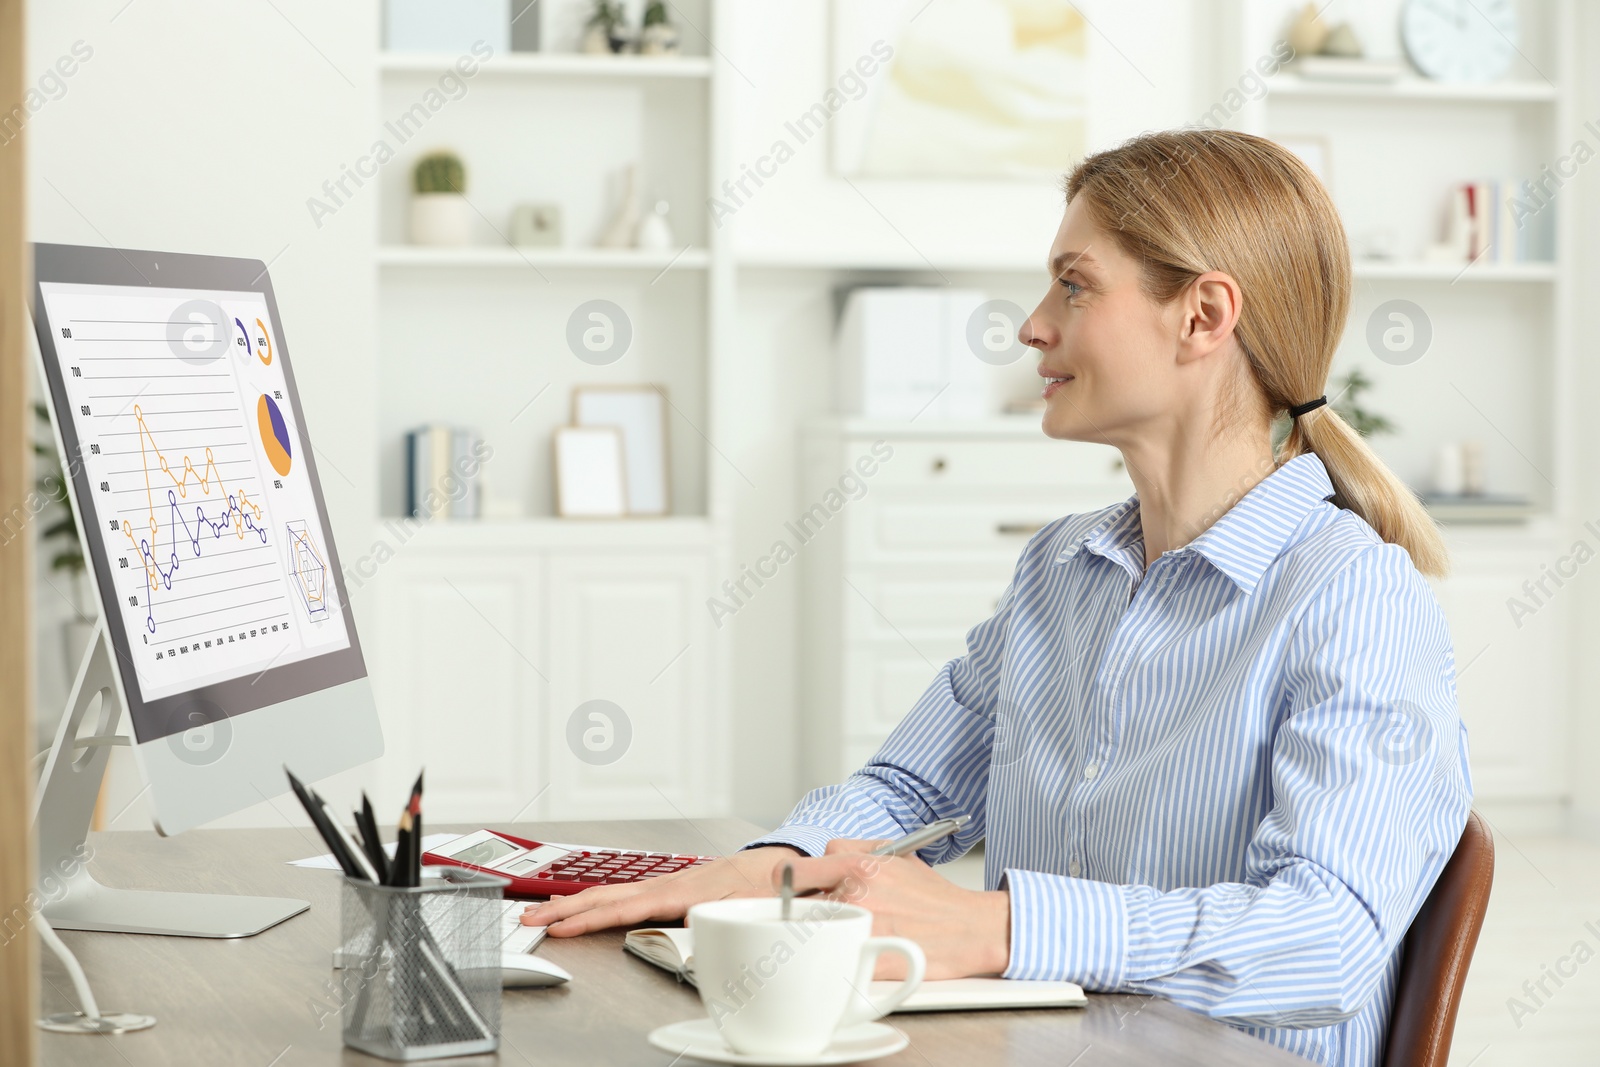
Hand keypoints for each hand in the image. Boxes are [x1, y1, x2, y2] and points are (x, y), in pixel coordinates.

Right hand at [520, 846, 801, 935]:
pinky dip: (592, 902)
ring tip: (538, 914)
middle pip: (608, 897)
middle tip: (531, 919)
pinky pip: (621, 897)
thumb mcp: (774, 891)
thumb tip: (718, 908)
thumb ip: (756, 898)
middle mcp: (670, 885)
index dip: (596, 917)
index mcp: (687, 890)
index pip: (631, 906)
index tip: (567, 926)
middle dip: (568, 909)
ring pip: (610, 895)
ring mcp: (665, 886)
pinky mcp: (666, 891)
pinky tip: (574, 909)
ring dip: (572, 905)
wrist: (779, 860)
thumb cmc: (773, 879)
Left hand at [784, 838, 1010, 980]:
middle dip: (810, 909)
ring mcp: (861, 930)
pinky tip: (853, 955)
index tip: (789, 890)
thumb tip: (823, 855)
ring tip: (846, 933)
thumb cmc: (933, 896)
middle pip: (801, 904)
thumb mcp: (896, 855)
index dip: (791, 882)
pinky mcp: (869, 962)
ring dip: (822, 934)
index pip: (795, 871)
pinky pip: (833, 960)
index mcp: (859, 866)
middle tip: (825, 915)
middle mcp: (856, 895)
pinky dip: (837, 959)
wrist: (969, 930)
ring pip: (814, 932)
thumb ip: (855, 848)